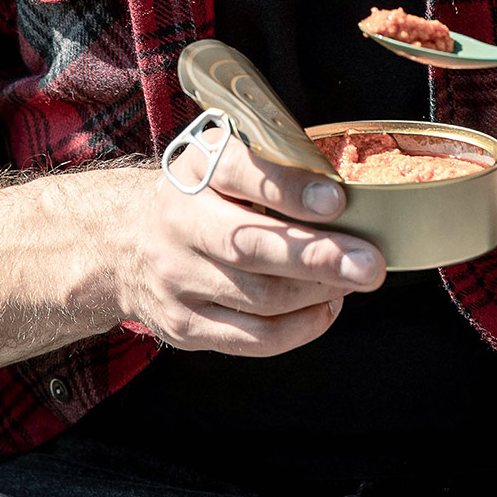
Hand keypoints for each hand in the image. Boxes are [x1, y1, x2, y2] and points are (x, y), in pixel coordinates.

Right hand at [118, 134, 383, 354]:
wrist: (126, 240)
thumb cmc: (200, 194)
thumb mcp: (224, 158)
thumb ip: (277, 164)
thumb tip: (352, 192)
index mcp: (195, 170)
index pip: (238, 171)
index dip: (289, 188)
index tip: (336, 199)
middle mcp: (179, 223)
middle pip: (251, 247)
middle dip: (318, 258)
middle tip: (369, 264)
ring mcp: (177, 279)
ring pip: (261, 299)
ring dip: (319, 292)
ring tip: (355, 279)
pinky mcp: (184, 325)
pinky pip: (254, 339)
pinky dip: (301, 327)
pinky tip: (326, 307)